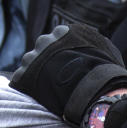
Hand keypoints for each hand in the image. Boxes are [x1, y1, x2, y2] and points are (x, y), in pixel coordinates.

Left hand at [10, 23, 126, 123]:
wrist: (92, 91)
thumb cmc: (104, 71)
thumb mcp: (105, 48)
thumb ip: (92, 41)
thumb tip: (93, 42)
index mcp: (63, 31)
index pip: (57, 38)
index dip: (63, 53)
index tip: (68, 64)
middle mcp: (45, 40)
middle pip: (41, 49)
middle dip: (47, 60)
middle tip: (57, 77)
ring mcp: (32, 58)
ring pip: (30, 63)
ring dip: (37, 73)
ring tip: (50, 88)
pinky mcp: (22, 76)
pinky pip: (21, 80)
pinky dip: (28, 87)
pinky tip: (41, 96)